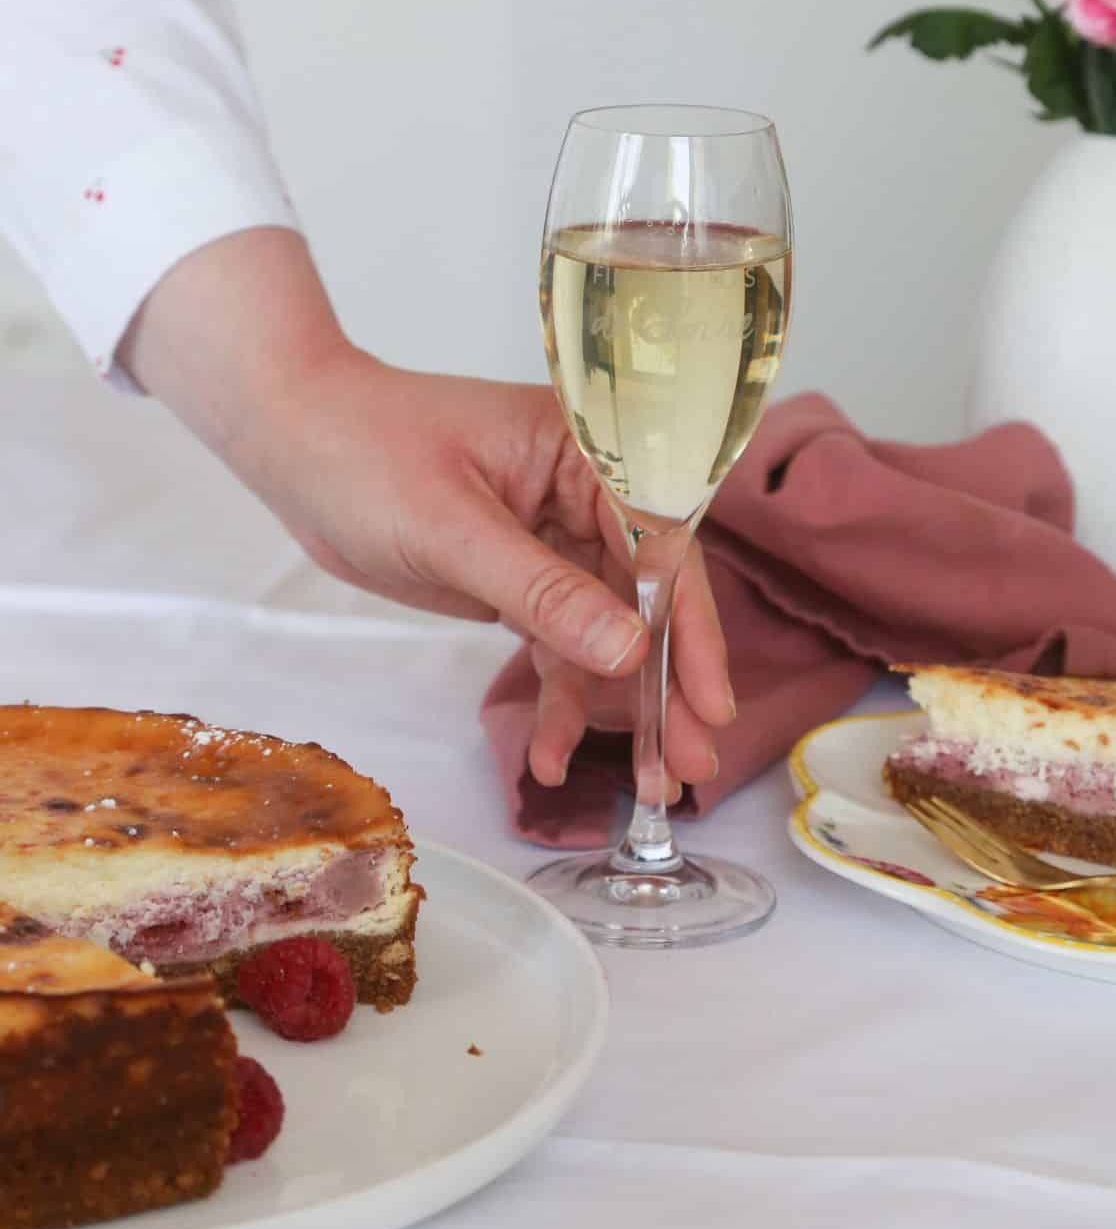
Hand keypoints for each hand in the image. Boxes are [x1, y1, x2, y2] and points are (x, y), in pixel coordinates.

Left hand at [120, 230, 734, 789]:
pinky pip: (555, 645)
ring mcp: (554, 537)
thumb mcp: (452, 529)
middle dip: (669, 684)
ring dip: (621, 707)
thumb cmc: (364, 453)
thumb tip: (629, 651)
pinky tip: (553, 756)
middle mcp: (585, 492)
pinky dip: (557, 700)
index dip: (689, 627)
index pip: (660, 543)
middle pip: (647, 596)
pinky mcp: (520, 578)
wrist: (293, 443)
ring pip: (608, 631)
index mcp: (586, 451)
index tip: (709, 701)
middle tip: (692, 765)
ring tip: (648, 785)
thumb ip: (542, 592)